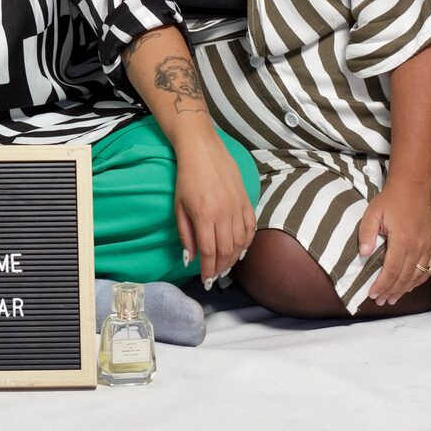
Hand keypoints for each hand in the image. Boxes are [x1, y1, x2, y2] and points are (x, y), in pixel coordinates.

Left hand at [174, 129, 256, 286]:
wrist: (203, 150)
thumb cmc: (187, 178)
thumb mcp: (179, 206)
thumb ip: (185, 234)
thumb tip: (189, 259)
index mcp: (204, 215)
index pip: (210, 252)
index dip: (208, 270)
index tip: (205, 280)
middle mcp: (224, 214)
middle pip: (227, 251)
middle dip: (221, 268)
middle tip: (214, 275)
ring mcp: (238, 207)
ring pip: (240, 243)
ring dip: (233, 258)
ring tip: (225, 266)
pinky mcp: (247, 201)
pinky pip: (251, 229)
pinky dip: (247, 243)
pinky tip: (240, 250)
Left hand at [359, 179, 430, 305]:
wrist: (412, 187)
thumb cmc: (390, 200)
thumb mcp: (372, 213)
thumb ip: (366, 234)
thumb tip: (363, 255)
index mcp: (401, 240)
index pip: (391, 271)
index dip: (382, 285)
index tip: (373, 295)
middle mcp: (417, 247)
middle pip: (404, 277)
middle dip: (391, 292)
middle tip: (380, 301)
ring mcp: (427, 247)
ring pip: (417, 276)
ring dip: (405, 290)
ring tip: (393, 298)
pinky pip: (429, 269)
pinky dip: (419, 280)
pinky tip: (410, 286)